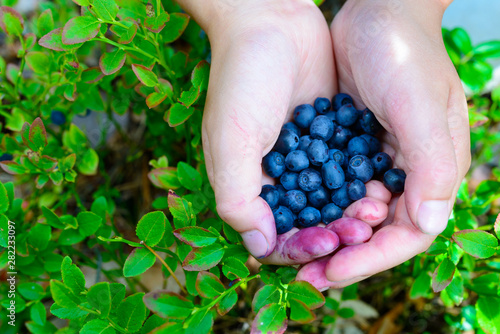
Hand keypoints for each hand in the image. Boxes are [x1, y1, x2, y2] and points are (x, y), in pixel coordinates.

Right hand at [180, 0, 386, 263]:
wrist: (271, 22)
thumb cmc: (242, 79)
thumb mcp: (231, 140)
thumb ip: (237, 197)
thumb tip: (260, 248)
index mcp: (249, 185)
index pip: (275, 235)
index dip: (300, 247)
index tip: (327, 243)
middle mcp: (278, 178)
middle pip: (308, 223)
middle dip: (333, 231)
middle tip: (359, 228)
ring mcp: (305, 159)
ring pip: (332, 200)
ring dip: (351, 211)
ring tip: (373, 210)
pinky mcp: (329, 137)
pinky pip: (347, 171)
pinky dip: (361, 182)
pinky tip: (380, 185)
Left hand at [297, 0, 470, 288]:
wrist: (376, 11)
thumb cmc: (402, 52)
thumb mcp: (420, 104)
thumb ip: (431, 165)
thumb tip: (427, 225)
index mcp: (433, 171)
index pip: (407, 234)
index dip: (371, 259)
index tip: (331, 271)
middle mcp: (407, 173)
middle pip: (377, 232)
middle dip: (342, 254)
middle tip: (304, 274)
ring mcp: (378, 160)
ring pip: (352, 214)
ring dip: (325, 234)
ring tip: (293, 252)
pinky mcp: (353, 146)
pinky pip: (334, 186)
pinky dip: (315, 204)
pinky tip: (290, 215)